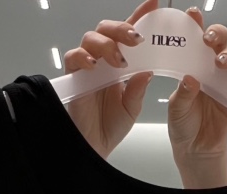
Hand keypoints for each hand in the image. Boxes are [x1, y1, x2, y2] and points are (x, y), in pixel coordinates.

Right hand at [63, 0, 158, 159]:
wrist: (94, 146)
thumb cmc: (111, 126)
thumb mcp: (132, 108)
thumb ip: (138, 89)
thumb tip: (148, 71)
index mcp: (120, 63)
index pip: (129, 34)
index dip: (140, 16)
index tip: (154, 4)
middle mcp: (103, 60)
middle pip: (107, 29)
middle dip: (122, 28)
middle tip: (136, 39)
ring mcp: (87, 66)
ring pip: (91, 38)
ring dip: (107, 44)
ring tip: (119, 60)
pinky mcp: (73, 76)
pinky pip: (74, 57)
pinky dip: (84, 57)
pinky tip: (95, 65)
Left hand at [168, 10, 226, 187]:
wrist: (195, 150)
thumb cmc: (183, 126)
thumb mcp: (175, 109)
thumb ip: (181, 94)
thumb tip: (189, 80)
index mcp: (190, 65)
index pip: (193, 40)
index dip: (194, 25)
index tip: (192, 15)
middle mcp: (208, 68)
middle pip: (217, 41)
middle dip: (215, 34)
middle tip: (207, 39)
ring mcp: (223, 80)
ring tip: (220, 61)